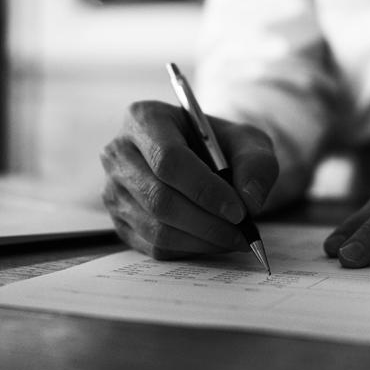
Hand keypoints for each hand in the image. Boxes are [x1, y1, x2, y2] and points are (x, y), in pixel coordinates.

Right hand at [100, 100, 278, 258]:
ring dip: (201, 240)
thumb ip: (256, 163)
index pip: (168, 160)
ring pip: (156, 228)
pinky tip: (213, 241)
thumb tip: (249, 200)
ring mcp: (113, 190)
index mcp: (144, 119)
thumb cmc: (219, 145)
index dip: (204, 189)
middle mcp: (118, 153)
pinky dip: (190, 250)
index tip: (238, 210)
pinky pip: (153, 247)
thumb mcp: (246, 140)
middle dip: (207, 222)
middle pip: (159, 198)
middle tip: (242, 233)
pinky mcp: (119, 221)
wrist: (199, 157)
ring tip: (234, 238)